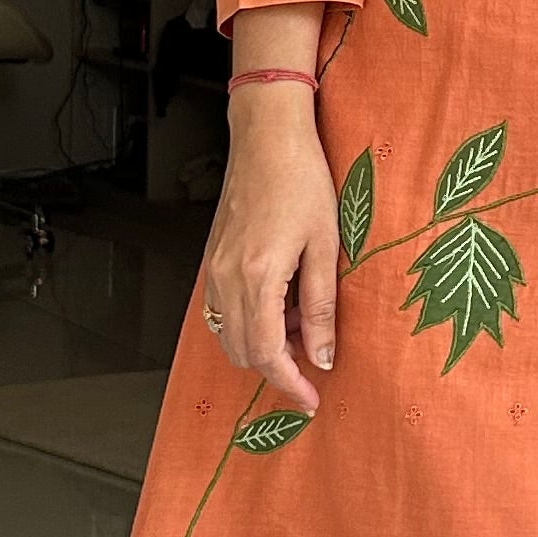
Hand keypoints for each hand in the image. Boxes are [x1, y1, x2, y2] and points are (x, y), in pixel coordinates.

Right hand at [200, 87, 339, 410]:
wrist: (267, 138)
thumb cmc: (302, 180)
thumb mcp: (325, 246)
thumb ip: (321, 307)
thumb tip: (322, 356)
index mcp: (257, 276)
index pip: (265, 353)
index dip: (289, 383)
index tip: (311, 399)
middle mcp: (226, 277)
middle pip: (241, 351)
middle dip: (276, 369)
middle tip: (312, 363)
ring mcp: (213, 268)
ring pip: (227, 334)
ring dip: (262, 345)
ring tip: (300, 326)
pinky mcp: (212, 259)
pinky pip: (222, 310)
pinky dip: (248, 322)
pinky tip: (280, 304)